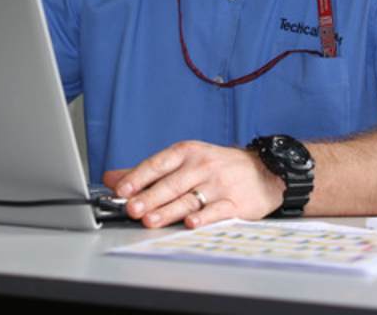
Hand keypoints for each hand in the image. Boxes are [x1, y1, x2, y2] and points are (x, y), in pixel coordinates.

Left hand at [103, 140, 283, 227]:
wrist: (264, 171)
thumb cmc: (217, 167)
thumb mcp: (184, 160)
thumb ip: (147, 171)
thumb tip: (112, 178)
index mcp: (186, 152)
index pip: (157, 164)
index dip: (137, 177)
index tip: (121, 190)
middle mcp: (202, 166)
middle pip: (171, 184)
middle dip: (148, 198)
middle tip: (131, 209)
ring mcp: (219, 184)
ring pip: (189, 199)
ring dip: (168, 211)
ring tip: (150, 220)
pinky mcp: (235, 202)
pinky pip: (217, 211)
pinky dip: (204, 218)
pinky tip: (190, 224)